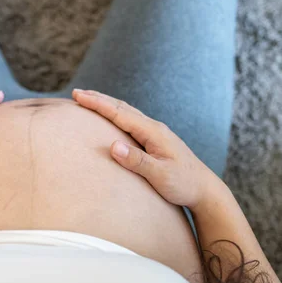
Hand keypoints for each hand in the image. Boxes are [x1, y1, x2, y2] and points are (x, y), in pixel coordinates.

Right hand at [72, 89, 223, 208]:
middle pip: (121, 107)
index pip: (119, 113)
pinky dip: (116, 114)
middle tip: (76, 93)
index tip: (78, 95)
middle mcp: (154, 127)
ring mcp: (155, 132)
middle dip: (98, 99)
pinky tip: (111, 117)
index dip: (97, 103)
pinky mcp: (155, 140)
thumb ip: (136, 160)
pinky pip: (130, 121)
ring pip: (126, 112)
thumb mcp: (160, 175)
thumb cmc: (183, 184)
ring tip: (89, 99)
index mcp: (153, 132)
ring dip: (106, 104)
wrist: (205, 190)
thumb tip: (113, 146)